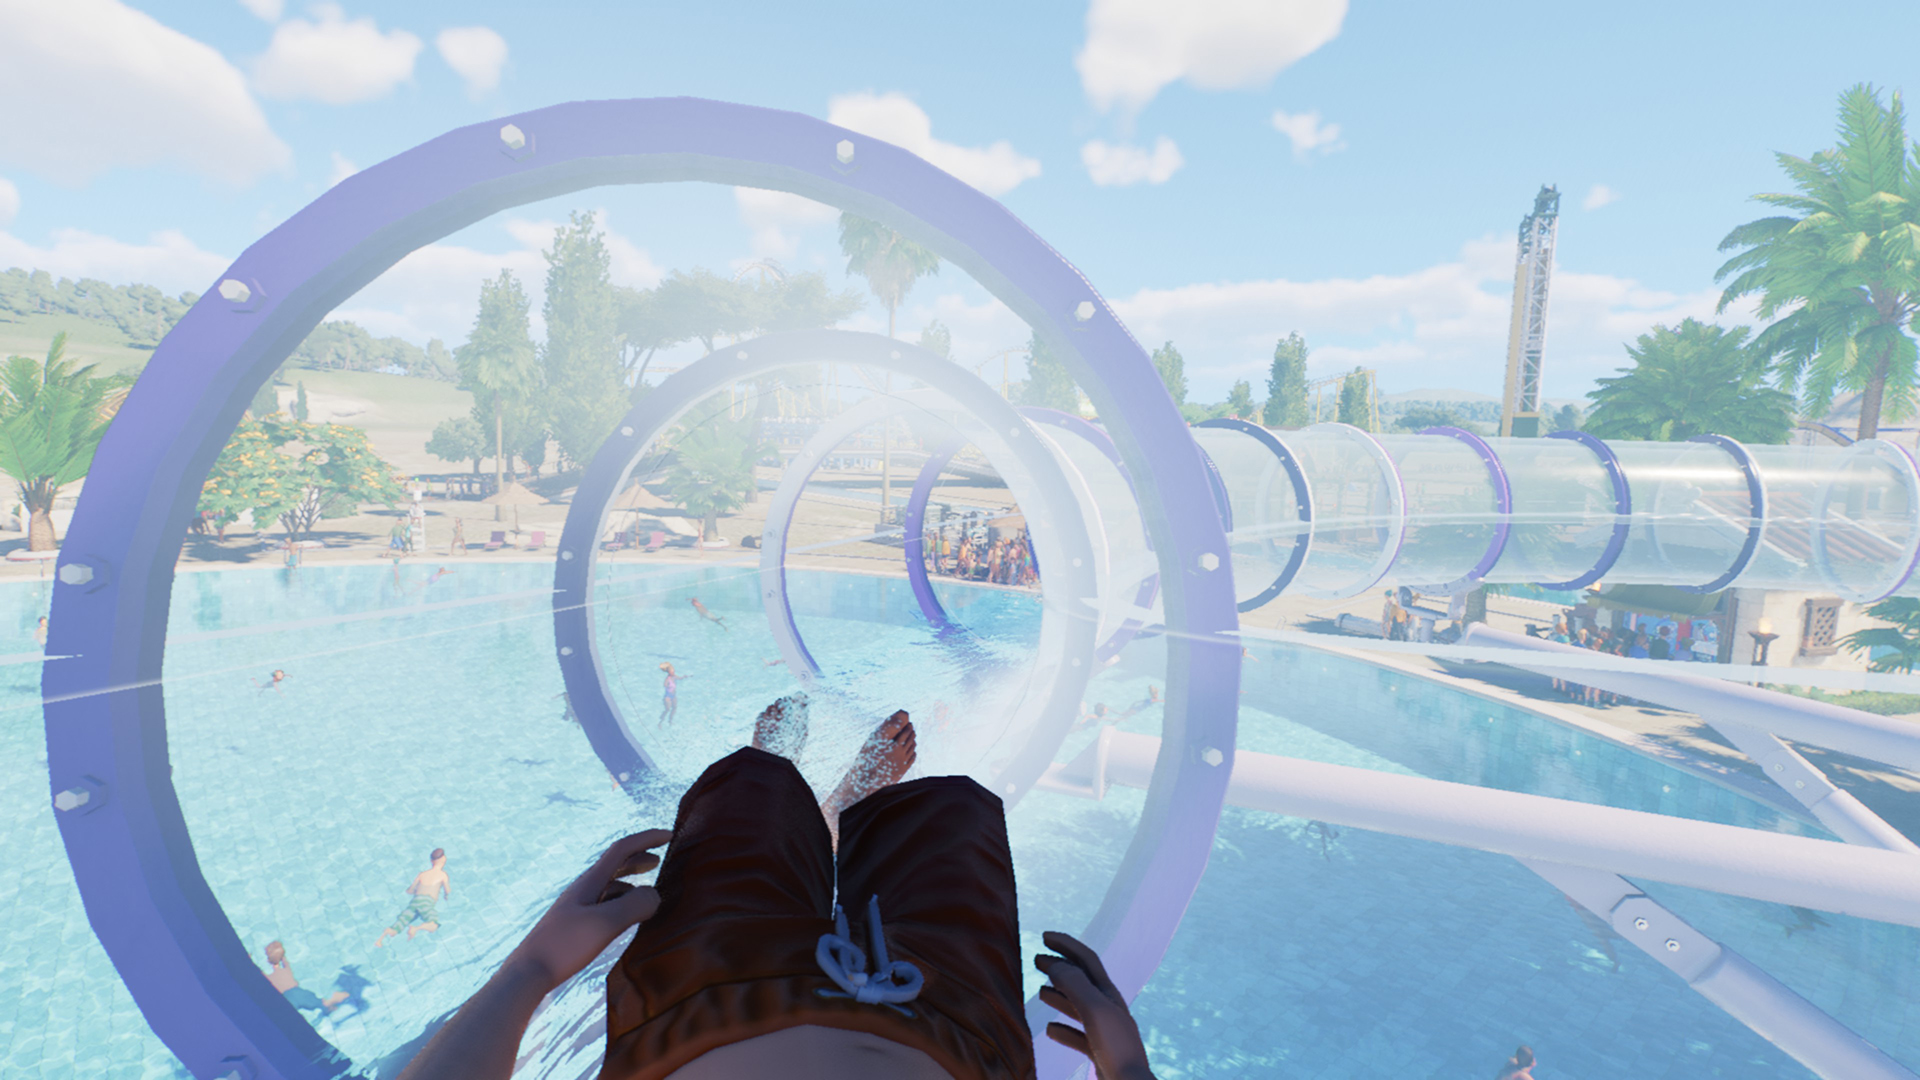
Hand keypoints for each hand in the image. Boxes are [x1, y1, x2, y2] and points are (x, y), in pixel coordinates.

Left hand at [503, 830, 670, 994]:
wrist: (528, 974)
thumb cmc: (565, 946)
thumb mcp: (605, 924)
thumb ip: (635, 905)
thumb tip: (655, 894)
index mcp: (590, 882)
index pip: (622, 849)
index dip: (647, 838)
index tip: (670, 835)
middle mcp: (583, 890)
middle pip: (614, 864)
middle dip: (638, 858)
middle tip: (660, 859)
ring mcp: (577, 908)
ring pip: (609, 885)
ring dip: (630, 880)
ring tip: (648, 890)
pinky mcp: (574, 926)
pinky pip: (604, 904)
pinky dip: (621, 902)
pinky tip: (625, 917)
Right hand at [1036, 931, 1155, 1079]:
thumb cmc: (1116, 1048)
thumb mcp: (1095, 1011)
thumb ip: (1075, 985)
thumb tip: (1055, 965)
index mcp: (1108, 994)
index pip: (1086, 960)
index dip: (1066, 945)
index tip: (1044, 936)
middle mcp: (1107, 1009)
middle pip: (1080, 980)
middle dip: (1058, 967)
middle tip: (1035, 959)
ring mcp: (1103, 1031)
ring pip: (1077, 1007)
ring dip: (1058, 995)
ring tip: (1040, 992)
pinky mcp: (1099, 1051)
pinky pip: (1078, 1036)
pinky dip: (1062, 1029)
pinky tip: (1050, 1030)